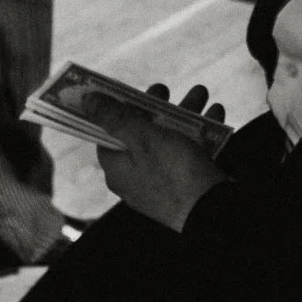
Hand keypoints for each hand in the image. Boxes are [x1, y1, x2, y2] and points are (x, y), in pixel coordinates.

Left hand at [92, 84, 229, 231]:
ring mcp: (161, 182)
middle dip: (157, 107)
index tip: (128, 90)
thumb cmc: (175, 174)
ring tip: (201, 93)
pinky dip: (199, 132)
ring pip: (169, 140)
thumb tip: (87, 100)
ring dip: (184, 114)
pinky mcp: (185, 185)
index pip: (108, 134)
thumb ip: (115, 117)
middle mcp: (136, 177)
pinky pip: (188, 152)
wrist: (213, 212)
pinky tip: (215, 114)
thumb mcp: (143, 138)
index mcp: (118, 169)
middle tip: (165, 89)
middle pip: (141, 133)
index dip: (117, 109)